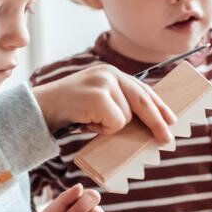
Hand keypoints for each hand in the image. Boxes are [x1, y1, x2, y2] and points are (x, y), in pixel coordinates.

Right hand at [33, 64, 176, 143]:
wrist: (40, 107)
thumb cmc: (70, 108)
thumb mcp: (97, 99)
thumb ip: (117, 102)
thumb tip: (146, 123)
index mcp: (112, 72)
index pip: (143, 89)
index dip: (159, 106)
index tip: (171, 120)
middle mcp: (110, 73)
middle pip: (143, 100)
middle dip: (157, 122)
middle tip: (166, 139)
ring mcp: (104, 83)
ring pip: (127, 117)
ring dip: (111, 127)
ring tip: (91, 122)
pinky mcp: (98, 96)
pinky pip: (116, 122)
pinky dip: (104, 130)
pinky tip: (87, 123)